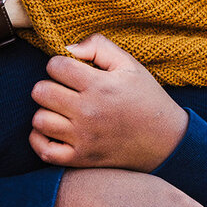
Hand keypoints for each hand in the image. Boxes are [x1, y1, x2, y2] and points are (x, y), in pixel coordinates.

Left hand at [31, 33, 187, 170]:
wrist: (167, 141)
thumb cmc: (146, 98)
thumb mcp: (129, 64)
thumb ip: (99, 46)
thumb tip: (68, 48)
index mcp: (99, 85)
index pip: (55, 65)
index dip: (60, 63)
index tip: (71, 70)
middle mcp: (88, 112)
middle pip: (41, 91)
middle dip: (49, 85)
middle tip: (64, 90)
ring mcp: (83, 138)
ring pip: (39, 120)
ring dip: (46, 111)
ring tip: (61, 110)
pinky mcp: (81, 159)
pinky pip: (44, 151)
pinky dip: (40, 140)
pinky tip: (53, 130)